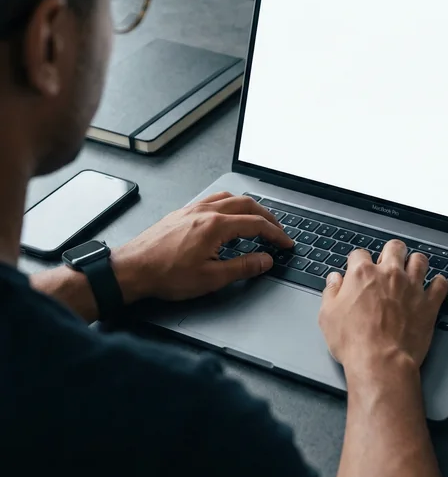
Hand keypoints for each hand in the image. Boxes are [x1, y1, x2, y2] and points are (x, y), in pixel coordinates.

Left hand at [111, 192, 293, 303]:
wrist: (132, 269)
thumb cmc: (165, 275)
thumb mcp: (211, 278)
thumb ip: (243, 267)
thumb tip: (265, 260)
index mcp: (216, 226)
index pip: (256, 224)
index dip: (276, 234)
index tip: (286, 243)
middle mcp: (205, 211)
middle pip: (246, 205)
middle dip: (267, 217)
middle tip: (278, 230)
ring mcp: (192, 209)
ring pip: (229, 198)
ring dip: (248, 207)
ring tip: (257, 219)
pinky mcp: (182, 213)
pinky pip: (212, 200)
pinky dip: (229, 205)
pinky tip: (226, 216)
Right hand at [319, 240, 447, 372]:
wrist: (381, 361)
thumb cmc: (353, 341)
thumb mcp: (328, 316)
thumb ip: (331, 292)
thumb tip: (334, 280)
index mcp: (362, 274)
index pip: (359, 254)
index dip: (357, 261)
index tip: (357, 269)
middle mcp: (389, 274)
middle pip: (395, 247)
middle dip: (391, 252)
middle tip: (388, 263)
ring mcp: (412, 287)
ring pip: (419, 260)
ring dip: (415, 263)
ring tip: (411, 270)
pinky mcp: (428, 304)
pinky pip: (440, 285)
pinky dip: (438, 284)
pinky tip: (434, 286)